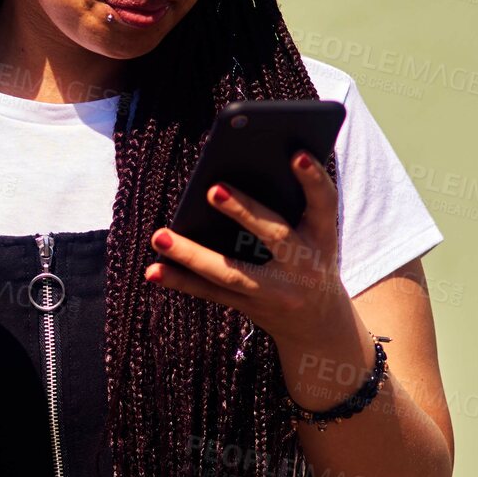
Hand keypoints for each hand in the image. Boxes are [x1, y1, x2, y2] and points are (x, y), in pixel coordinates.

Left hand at [143, 150, 350, 351]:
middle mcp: (303, 265)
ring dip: (192, 254)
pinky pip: (211, 292)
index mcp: (322, 237)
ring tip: (159, 235)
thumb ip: (287, 203)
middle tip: (214, 189)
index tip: (297, 154)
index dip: (314, 180)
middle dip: (245, 213)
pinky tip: (153, 269)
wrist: (318, 322)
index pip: (324, 204)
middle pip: (274, 236)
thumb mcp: (312, 233)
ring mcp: (275, 291)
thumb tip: (232, 171)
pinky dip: (180, 280)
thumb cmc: (308, 257)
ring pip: (231, 273)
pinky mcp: (250, 307)